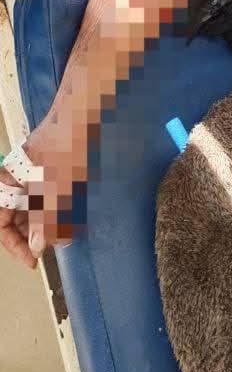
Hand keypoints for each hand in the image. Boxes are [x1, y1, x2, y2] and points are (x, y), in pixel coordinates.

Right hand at [0, 120, 84, 267]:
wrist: (84, 112)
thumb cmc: (66, 143)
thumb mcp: (56, 184)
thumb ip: (45, 217)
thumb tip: (37, 246)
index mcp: (7, 180)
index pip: (0, 221)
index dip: (14, 244)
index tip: (33, 260)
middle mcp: (15, 179)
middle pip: (16, 217)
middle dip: (34, 235)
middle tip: (53, 245)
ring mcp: (33, 174)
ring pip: (34, 209)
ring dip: (47, 224)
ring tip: (66, 232)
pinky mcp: (51, 171)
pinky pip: (48, 198)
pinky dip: (58, 210)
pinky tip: (72, 215)